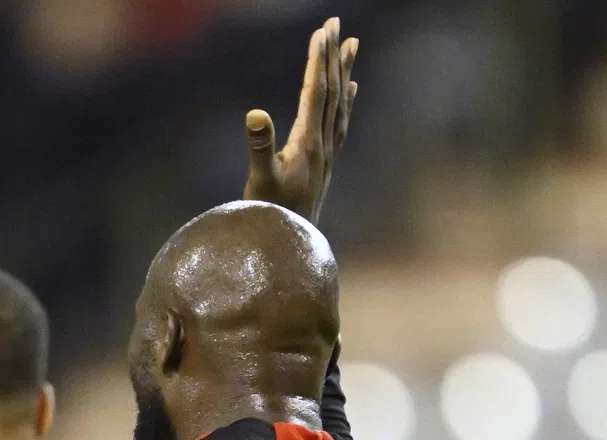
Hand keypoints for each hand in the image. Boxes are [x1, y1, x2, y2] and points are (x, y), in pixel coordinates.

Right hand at [242, 16, 358, 224]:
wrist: (289, 248)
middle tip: (337, 24)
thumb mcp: (259, 181)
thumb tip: (256, 113)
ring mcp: (327, 155)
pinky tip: (351, 90)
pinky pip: (341, 123)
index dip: (318, 59)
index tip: (322, 30)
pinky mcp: (325, 164)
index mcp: (308, 143)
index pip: (315, 91)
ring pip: (340, 104)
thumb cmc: (269, 216)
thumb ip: (259, 147)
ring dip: (344, 73)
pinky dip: (346, 101)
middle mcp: (323, 145)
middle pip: (332, 91)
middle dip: (333, 56)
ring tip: (351, 46)